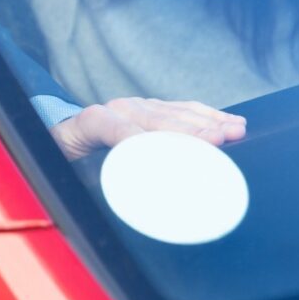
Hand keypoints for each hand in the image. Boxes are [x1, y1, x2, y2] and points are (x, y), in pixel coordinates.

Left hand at [50, 96, 246, 161]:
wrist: (63, 136)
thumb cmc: (68, 158)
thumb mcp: (71, 170)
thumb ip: (95, 177)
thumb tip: (130, 194)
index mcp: (94, 121)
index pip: (123, 132)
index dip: (148, 144)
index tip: (177, 159)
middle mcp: (117, 108)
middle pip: (158, 120)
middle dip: (190, 131)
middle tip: (220, 142)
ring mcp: (137, 105)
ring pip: (176, 112)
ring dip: (208, 122)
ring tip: (235, 131)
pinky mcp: (151, 106)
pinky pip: (184, 109)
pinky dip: (208, 116)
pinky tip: (229, 122)